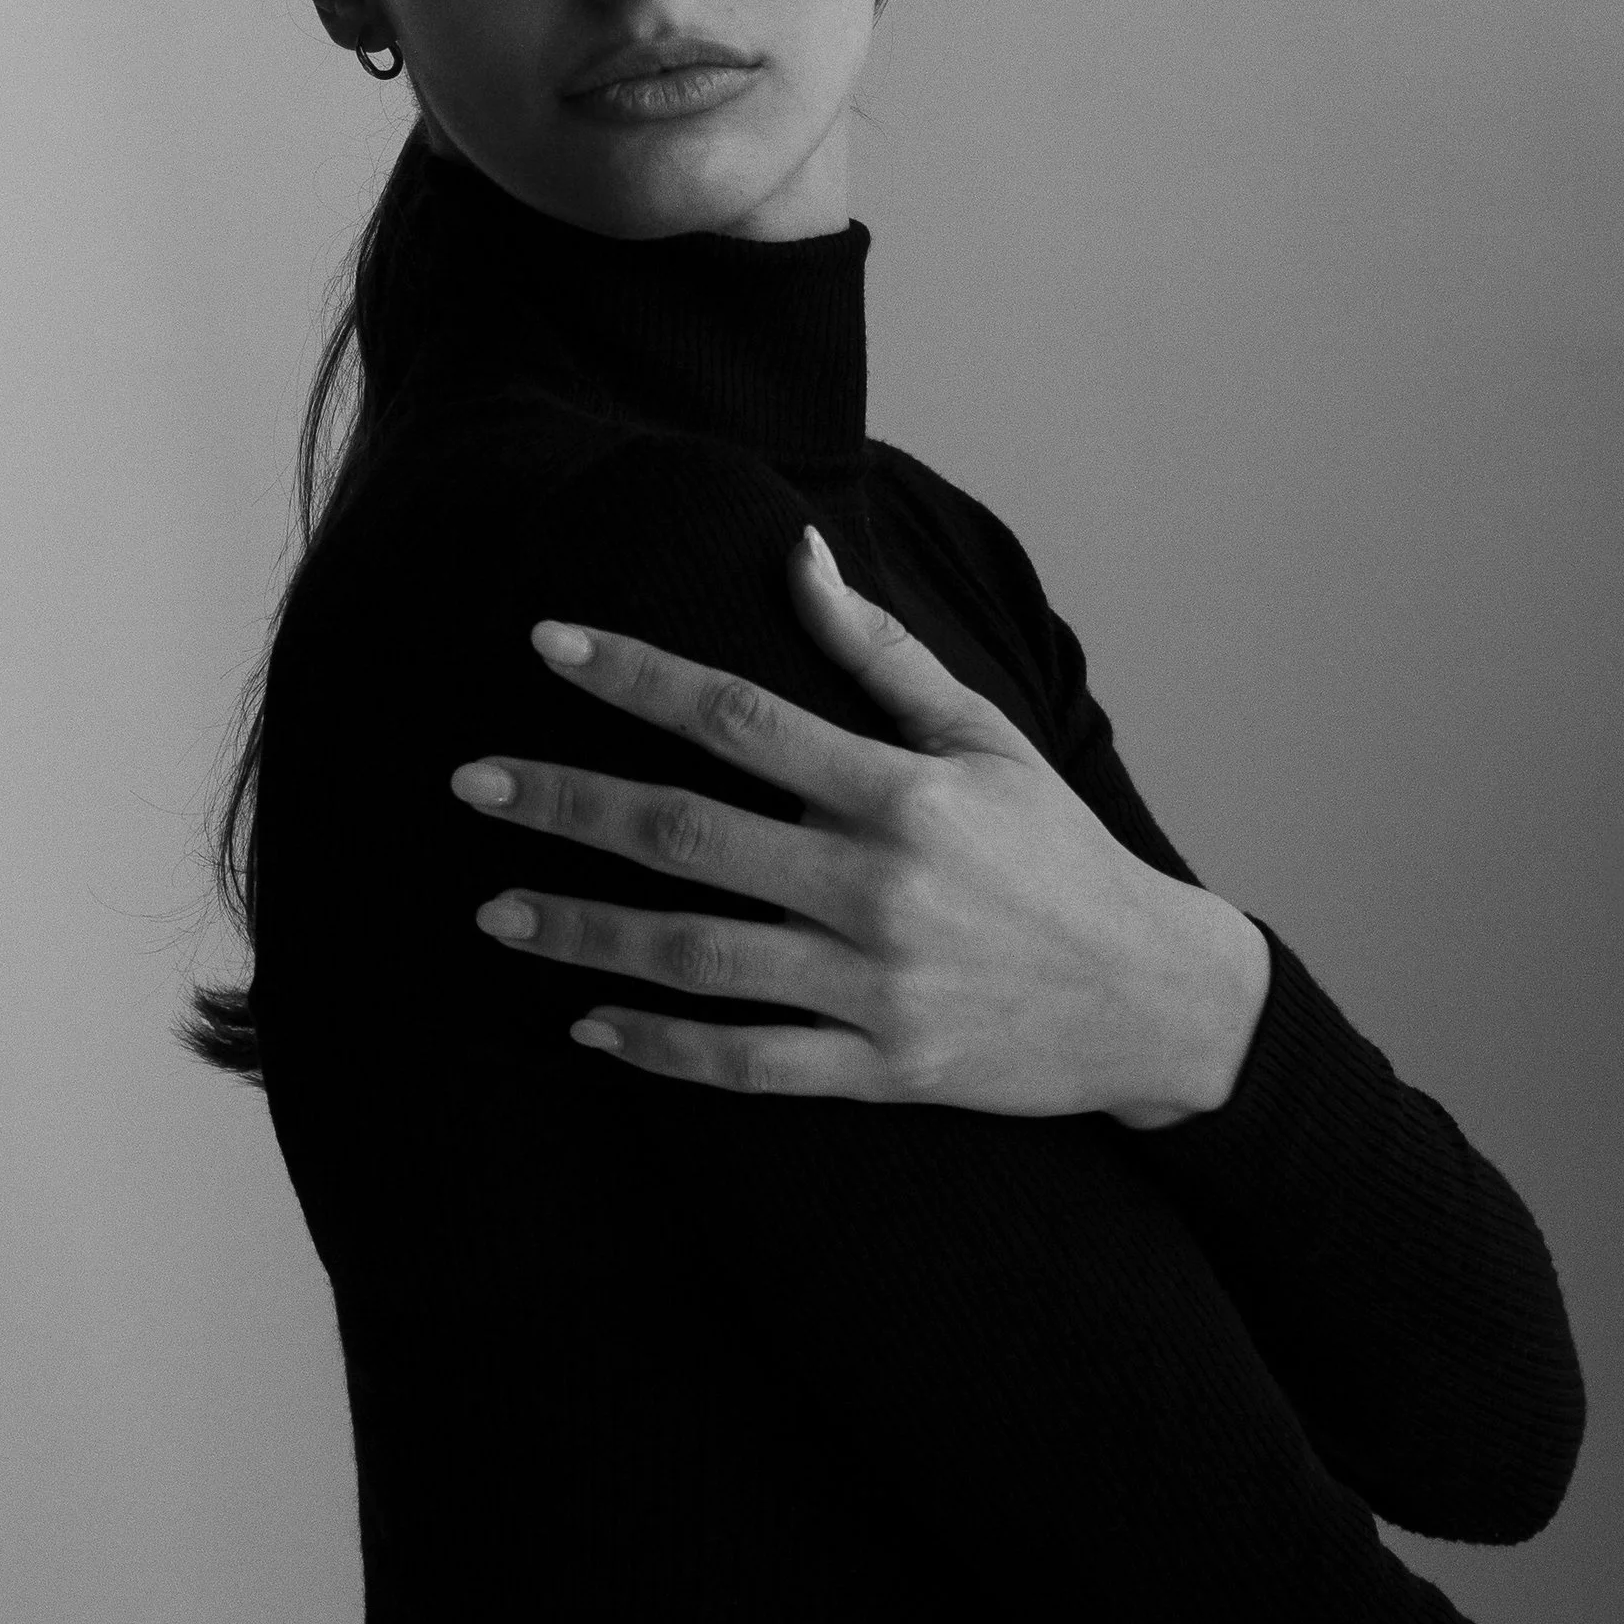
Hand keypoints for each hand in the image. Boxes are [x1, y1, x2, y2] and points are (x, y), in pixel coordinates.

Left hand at [448, 522, 1263, 1118]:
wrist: (1152, 998)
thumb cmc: (1057, 851)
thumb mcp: (985, 736)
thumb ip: (879, 654)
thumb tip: (794, 553)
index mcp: (903, 790)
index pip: (740, 716)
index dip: (635, 674)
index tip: (546, 642)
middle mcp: (880, 885)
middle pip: (690, 835)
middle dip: (569, 803)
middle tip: (471, 781)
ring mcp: (877, 985)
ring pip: (697, 956)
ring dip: (585, 931)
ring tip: (494, 909)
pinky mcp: (882, 1069)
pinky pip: (747, 1064)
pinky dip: (661, 1049)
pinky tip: (585, 1028)